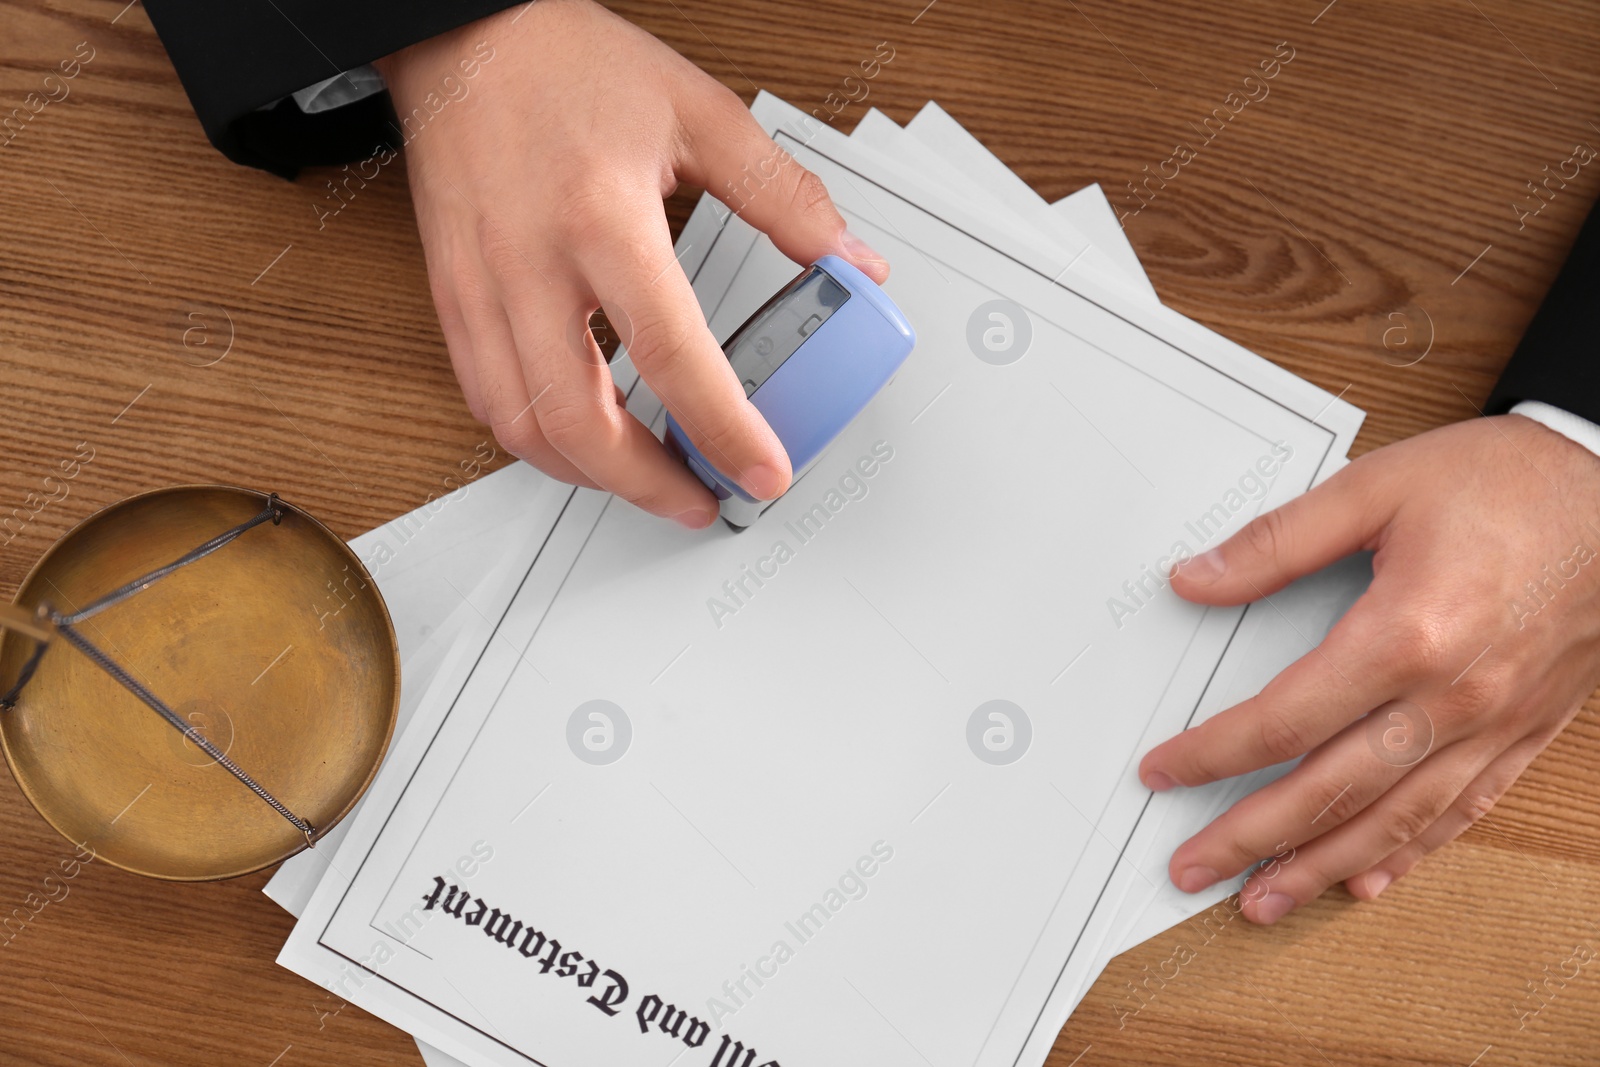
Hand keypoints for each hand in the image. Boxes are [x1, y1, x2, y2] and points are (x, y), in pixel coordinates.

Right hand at [374, 0, 887, 526]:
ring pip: (523, 428)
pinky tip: (584, 439)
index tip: (763, 473)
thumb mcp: (699, 113)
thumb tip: (849, 260)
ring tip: (649, 480)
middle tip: (702, 501)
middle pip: (580, 423)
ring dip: (590, 476)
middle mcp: (531, 265)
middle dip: (647, 485)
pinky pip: (488, 399)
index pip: (672, 356)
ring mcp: (482, 288)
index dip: (723, 431)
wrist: (465, 35)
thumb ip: (782, 196)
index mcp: (602, 218)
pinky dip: (538, 440)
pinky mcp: (452, 298)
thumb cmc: (569, 63)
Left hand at [1138, 415, 1599, 922]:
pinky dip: (1411, 852)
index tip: (1164, 772)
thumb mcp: (1375, 487)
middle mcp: (1450, 696)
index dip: (1213, 753)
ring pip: (1395, 819)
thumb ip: (1278, 541)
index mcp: (1404, 634)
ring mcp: (1493, 721)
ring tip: (1262, 900)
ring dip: (1321, 866)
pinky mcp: (1526, 729)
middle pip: (1331, 790)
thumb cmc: (1507, 481)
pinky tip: (1368, 877)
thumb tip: (1195, 580)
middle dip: (1251, 838)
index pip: (1283, 720)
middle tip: (1191, 868)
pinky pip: (1464, 809)